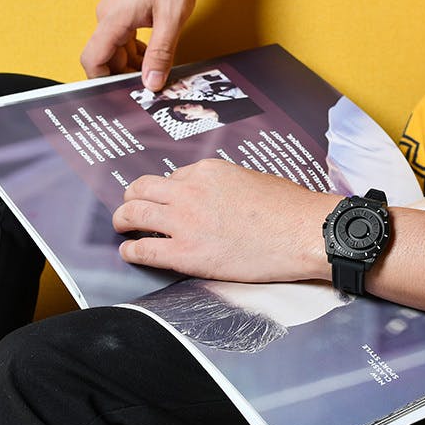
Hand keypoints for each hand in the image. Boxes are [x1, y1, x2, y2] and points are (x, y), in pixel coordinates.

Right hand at [80, 0, 197, 90]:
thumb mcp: (172, 18)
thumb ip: (161, 52)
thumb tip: (152, 83)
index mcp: (113, 20)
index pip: (93, 60)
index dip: (103, 82)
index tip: (124, 95)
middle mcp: (107, 16)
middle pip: (106, 57)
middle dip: (125, 75)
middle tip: (151, 87)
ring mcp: (115, 11)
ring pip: (117, 48)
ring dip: (134, 63)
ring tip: (159, 71)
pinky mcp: (124, 7)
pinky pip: (124, 37)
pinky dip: (138, 49)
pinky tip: (157, 53)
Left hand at [112, 159, 339, 282]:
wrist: (302, 232)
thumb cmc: (287, 207)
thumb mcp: (251, 179)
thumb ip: (224, 184)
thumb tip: (214, 196)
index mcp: (207, 170)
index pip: (173, 177)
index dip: (168, 191)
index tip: (168, 202)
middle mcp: (189, 190)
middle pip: (142, 188)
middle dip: (132, 198)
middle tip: (130, 208)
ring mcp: (185, 222)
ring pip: (132, 214)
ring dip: (123, 220)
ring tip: (123, 227)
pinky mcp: (186, 254)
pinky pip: (142, 250)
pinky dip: (130, 251)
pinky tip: (130, 252)